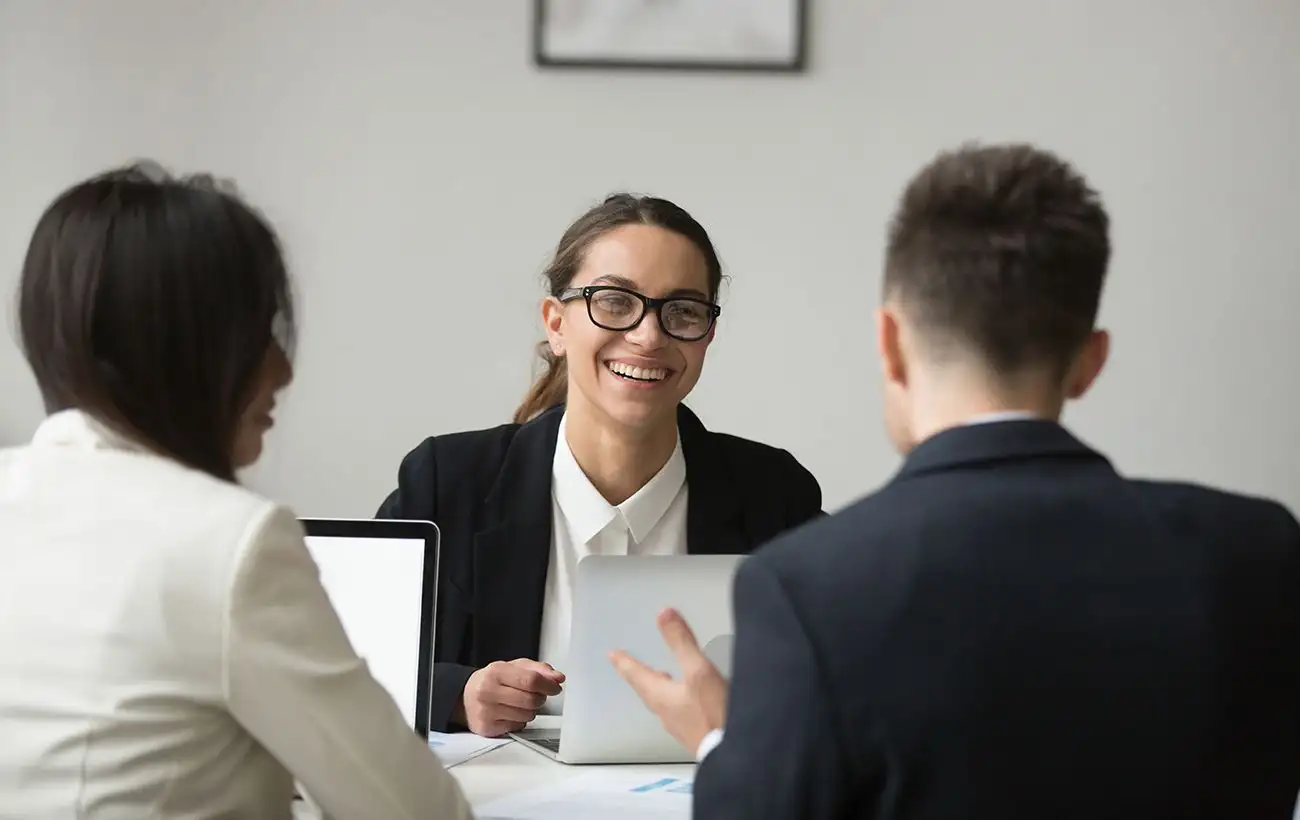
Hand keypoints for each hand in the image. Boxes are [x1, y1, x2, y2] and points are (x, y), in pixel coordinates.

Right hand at [461, 659, 564, 736]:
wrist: (464, 697)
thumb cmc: (492, 681)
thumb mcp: (513, 667)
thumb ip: (538, 669)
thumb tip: (558, 677)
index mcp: (496, 672)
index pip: (531, 680)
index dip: (548, 685)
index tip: (555, 687)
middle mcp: (488, 691)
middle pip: (532, 700)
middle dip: (540, 698)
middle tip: (535, 695)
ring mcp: (487, 712)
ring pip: (528, 716)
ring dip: (531, 710)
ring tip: (520, 703)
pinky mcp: (488, 729)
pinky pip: (518, 727)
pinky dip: (520, 721)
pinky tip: (510, 713)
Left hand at [609, 608, 726, 753]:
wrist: (732, 750)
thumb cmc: (713, 715)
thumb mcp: (698, 671)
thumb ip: (681, 642)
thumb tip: (664, 614)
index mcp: (660, 695)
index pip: (636, 673)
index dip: (624, 661)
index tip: (612, 655)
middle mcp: (666, 712)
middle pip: (647, 689)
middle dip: (640, 675)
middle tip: (631, 667)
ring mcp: (680, 725)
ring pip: (663, 701)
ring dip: (659, 687)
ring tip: (660, 678)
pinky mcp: (694, 732)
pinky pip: (679, 711)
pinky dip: (677, 699)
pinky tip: (689, 700)